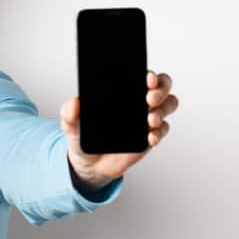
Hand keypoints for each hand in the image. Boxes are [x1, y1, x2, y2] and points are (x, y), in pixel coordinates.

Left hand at [61, 69, 178, 190]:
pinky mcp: (150, 137)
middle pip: (163, 86)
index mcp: (122, 91)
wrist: (89, 164)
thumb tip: (74, 102)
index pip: (142, 74)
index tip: (145, 78)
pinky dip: (159, 133)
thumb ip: (69, 113)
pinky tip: (149, 138)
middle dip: (160, 89)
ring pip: (169, 105)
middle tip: (148, 99)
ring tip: (149, 120)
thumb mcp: (71, 124)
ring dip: (163, 110)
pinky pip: (163, 130)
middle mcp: (139, 101)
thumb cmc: (83, 136)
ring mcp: (147, 118)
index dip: (149, 74)